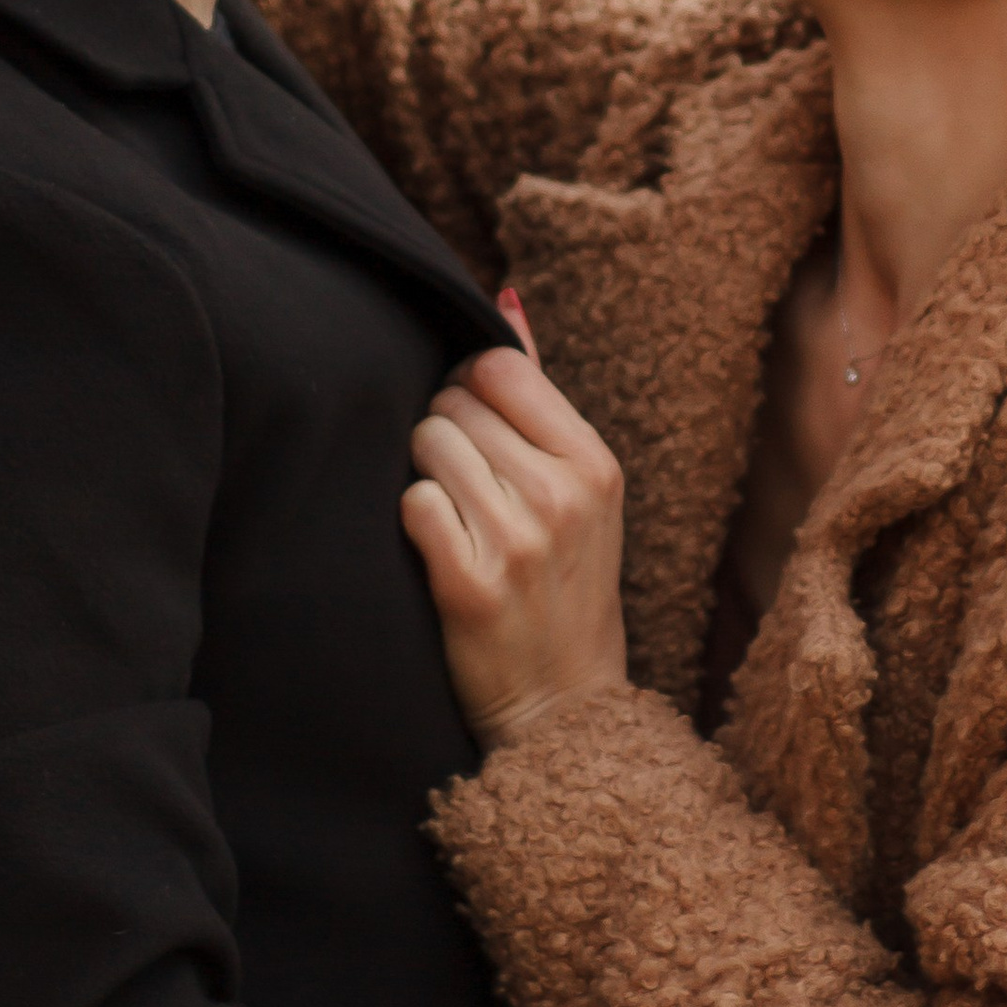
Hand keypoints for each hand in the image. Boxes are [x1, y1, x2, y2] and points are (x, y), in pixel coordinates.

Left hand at [401, 303, 631, 747]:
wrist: (564, 706)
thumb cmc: (565, 586)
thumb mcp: (578, 488)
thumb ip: (537, 393)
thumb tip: (505, 299)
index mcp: (594, 464)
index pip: (499, 368)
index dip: (469, 391)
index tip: (477, 434)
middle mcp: (561, 495)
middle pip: (453, 405)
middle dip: (444, 437)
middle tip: (468, 492)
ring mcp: (518, 540)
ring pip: (426, 447)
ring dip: (425, 477)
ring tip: (456, 521)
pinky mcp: (469, 584)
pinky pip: (413, 504)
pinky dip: (416, 523)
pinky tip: (440, 552)